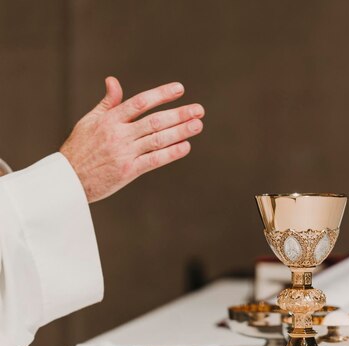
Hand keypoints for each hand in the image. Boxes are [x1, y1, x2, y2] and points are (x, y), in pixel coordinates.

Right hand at [60, 76, 203, 202]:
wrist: (68, 180)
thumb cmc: (80, 148)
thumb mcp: (89, 121)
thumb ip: (108, 102)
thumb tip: (113, 80)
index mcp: (110, 120)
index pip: (140, 102)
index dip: (161, 94)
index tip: (180, 89)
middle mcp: (119, 134)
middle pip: (154, 121)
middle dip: (179, 114)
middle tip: (199, 110)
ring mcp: (124, 153)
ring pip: (157, 139)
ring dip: (180, 132)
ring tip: (198, 125)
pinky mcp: (128, 171)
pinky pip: (154, 160)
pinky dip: (171, 153)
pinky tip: (186, 146)